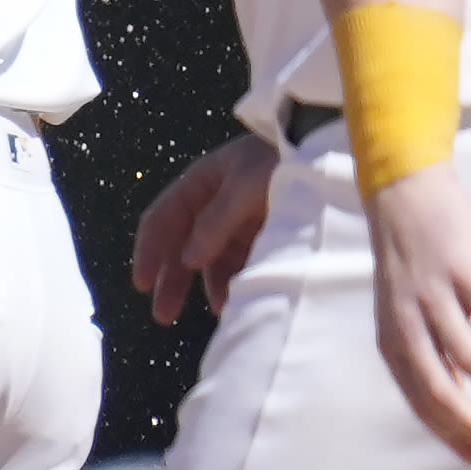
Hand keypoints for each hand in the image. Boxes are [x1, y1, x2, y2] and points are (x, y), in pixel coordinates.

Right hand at [131, 134, 277, 322]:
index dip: (149, 251)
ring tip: (221, 309)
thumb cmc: (280, 160)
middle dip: (173, 281)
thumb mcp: (243, 185)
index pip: (163, 220)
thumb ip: (215, 222)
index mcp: (200, 185)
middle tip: (164, 316)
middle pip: (182, 247)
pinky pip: (239, 266)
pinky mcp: (260, 239)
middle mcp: (213, 206)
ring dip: (210, 287)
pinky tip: (237, 301)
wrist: (327, 153)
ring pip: (212, 262)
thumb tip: (187, 260)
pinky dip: (234, 284)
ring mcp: (237, 224)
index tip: (143, 284)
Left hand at [363, 164, 470, 460]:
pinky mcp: (459, 268)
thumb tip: (457, 395)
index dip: (448, 431)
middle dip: (470, 424)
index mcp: (394, 340)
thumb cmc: (410, 260)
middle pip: (437, 389)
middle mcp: (408, 323)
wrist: (402, 194)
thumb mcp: (406, 312)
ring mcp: (433, 295)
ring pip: (467, 355)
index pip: (419, 400)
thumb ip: (428, 350)